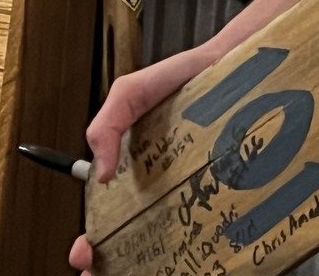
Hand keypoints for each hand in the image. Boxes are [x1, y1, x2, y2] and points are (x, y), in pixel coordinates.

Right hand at [67, 44, 219, 271]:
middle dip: (118, 258)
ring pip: (175, 233)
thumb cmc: (180, 78)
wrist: (233, 62)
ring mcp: (195, 187)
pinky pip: (214, 220)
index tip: (85, 254)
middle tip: (106, 269)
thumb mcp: (131, 93)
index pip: (106, 215)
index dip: (94, 240)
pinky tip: (199, 248)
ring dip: (159, 255)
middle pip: (138, 234)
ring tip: (152, 267)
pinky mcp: (226, 186)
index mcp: (134, 169)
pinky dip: (204, 239)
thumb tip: (98, 176)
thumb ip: (107, 125)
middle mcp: (162, 184)